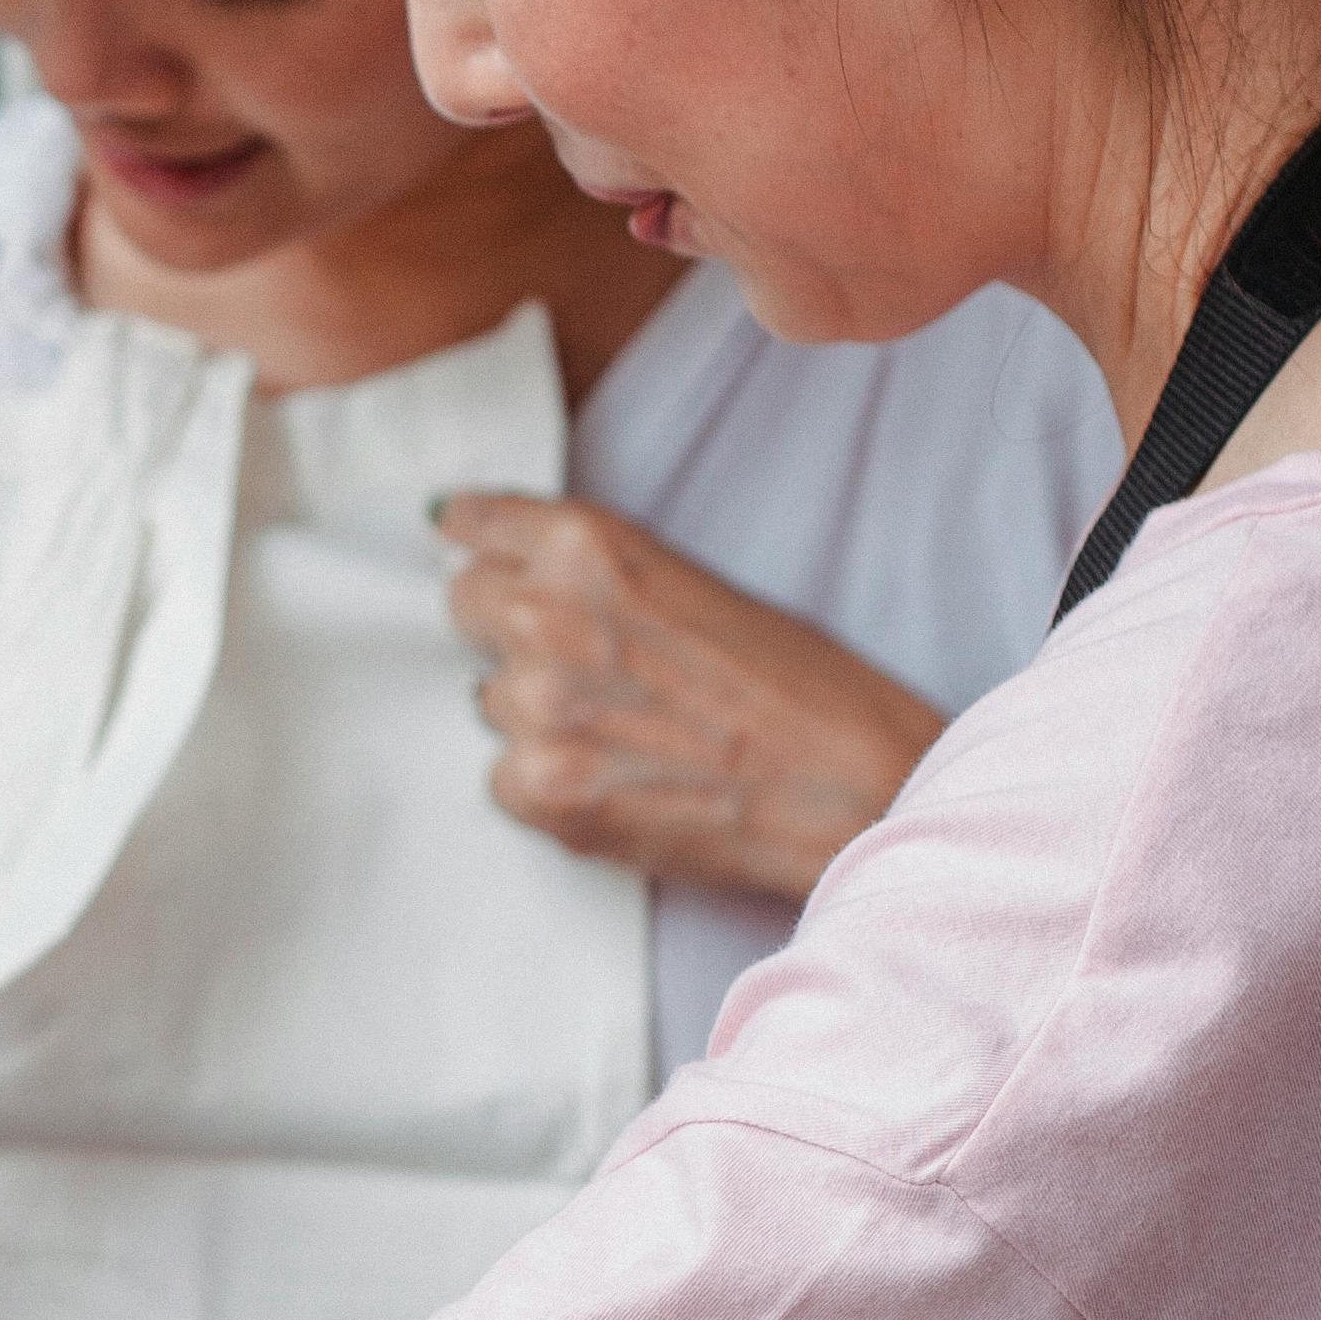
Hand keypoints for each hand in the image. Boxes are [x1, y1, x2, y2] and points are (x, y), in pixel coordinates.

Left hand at [439, 491, 945, 905]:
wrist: (857, 793)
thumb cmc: (803, 687)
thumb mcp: (697, 584)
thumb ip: (596, 572)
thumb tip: (504, 563)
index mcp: (588, 547)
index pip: (474, 527)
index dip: (479, 544)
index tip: (467, 545)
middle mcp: (547, 618)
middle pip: (464, 607)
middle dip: (508, 629)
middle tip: (586, 662)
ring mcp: (538, 709)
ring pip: (486, 700)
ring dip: (535, 712)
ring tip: (627, 733)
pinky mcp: (543, 791)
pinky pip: (501, 778)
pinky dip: (545, 782)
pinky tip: (620, 782)